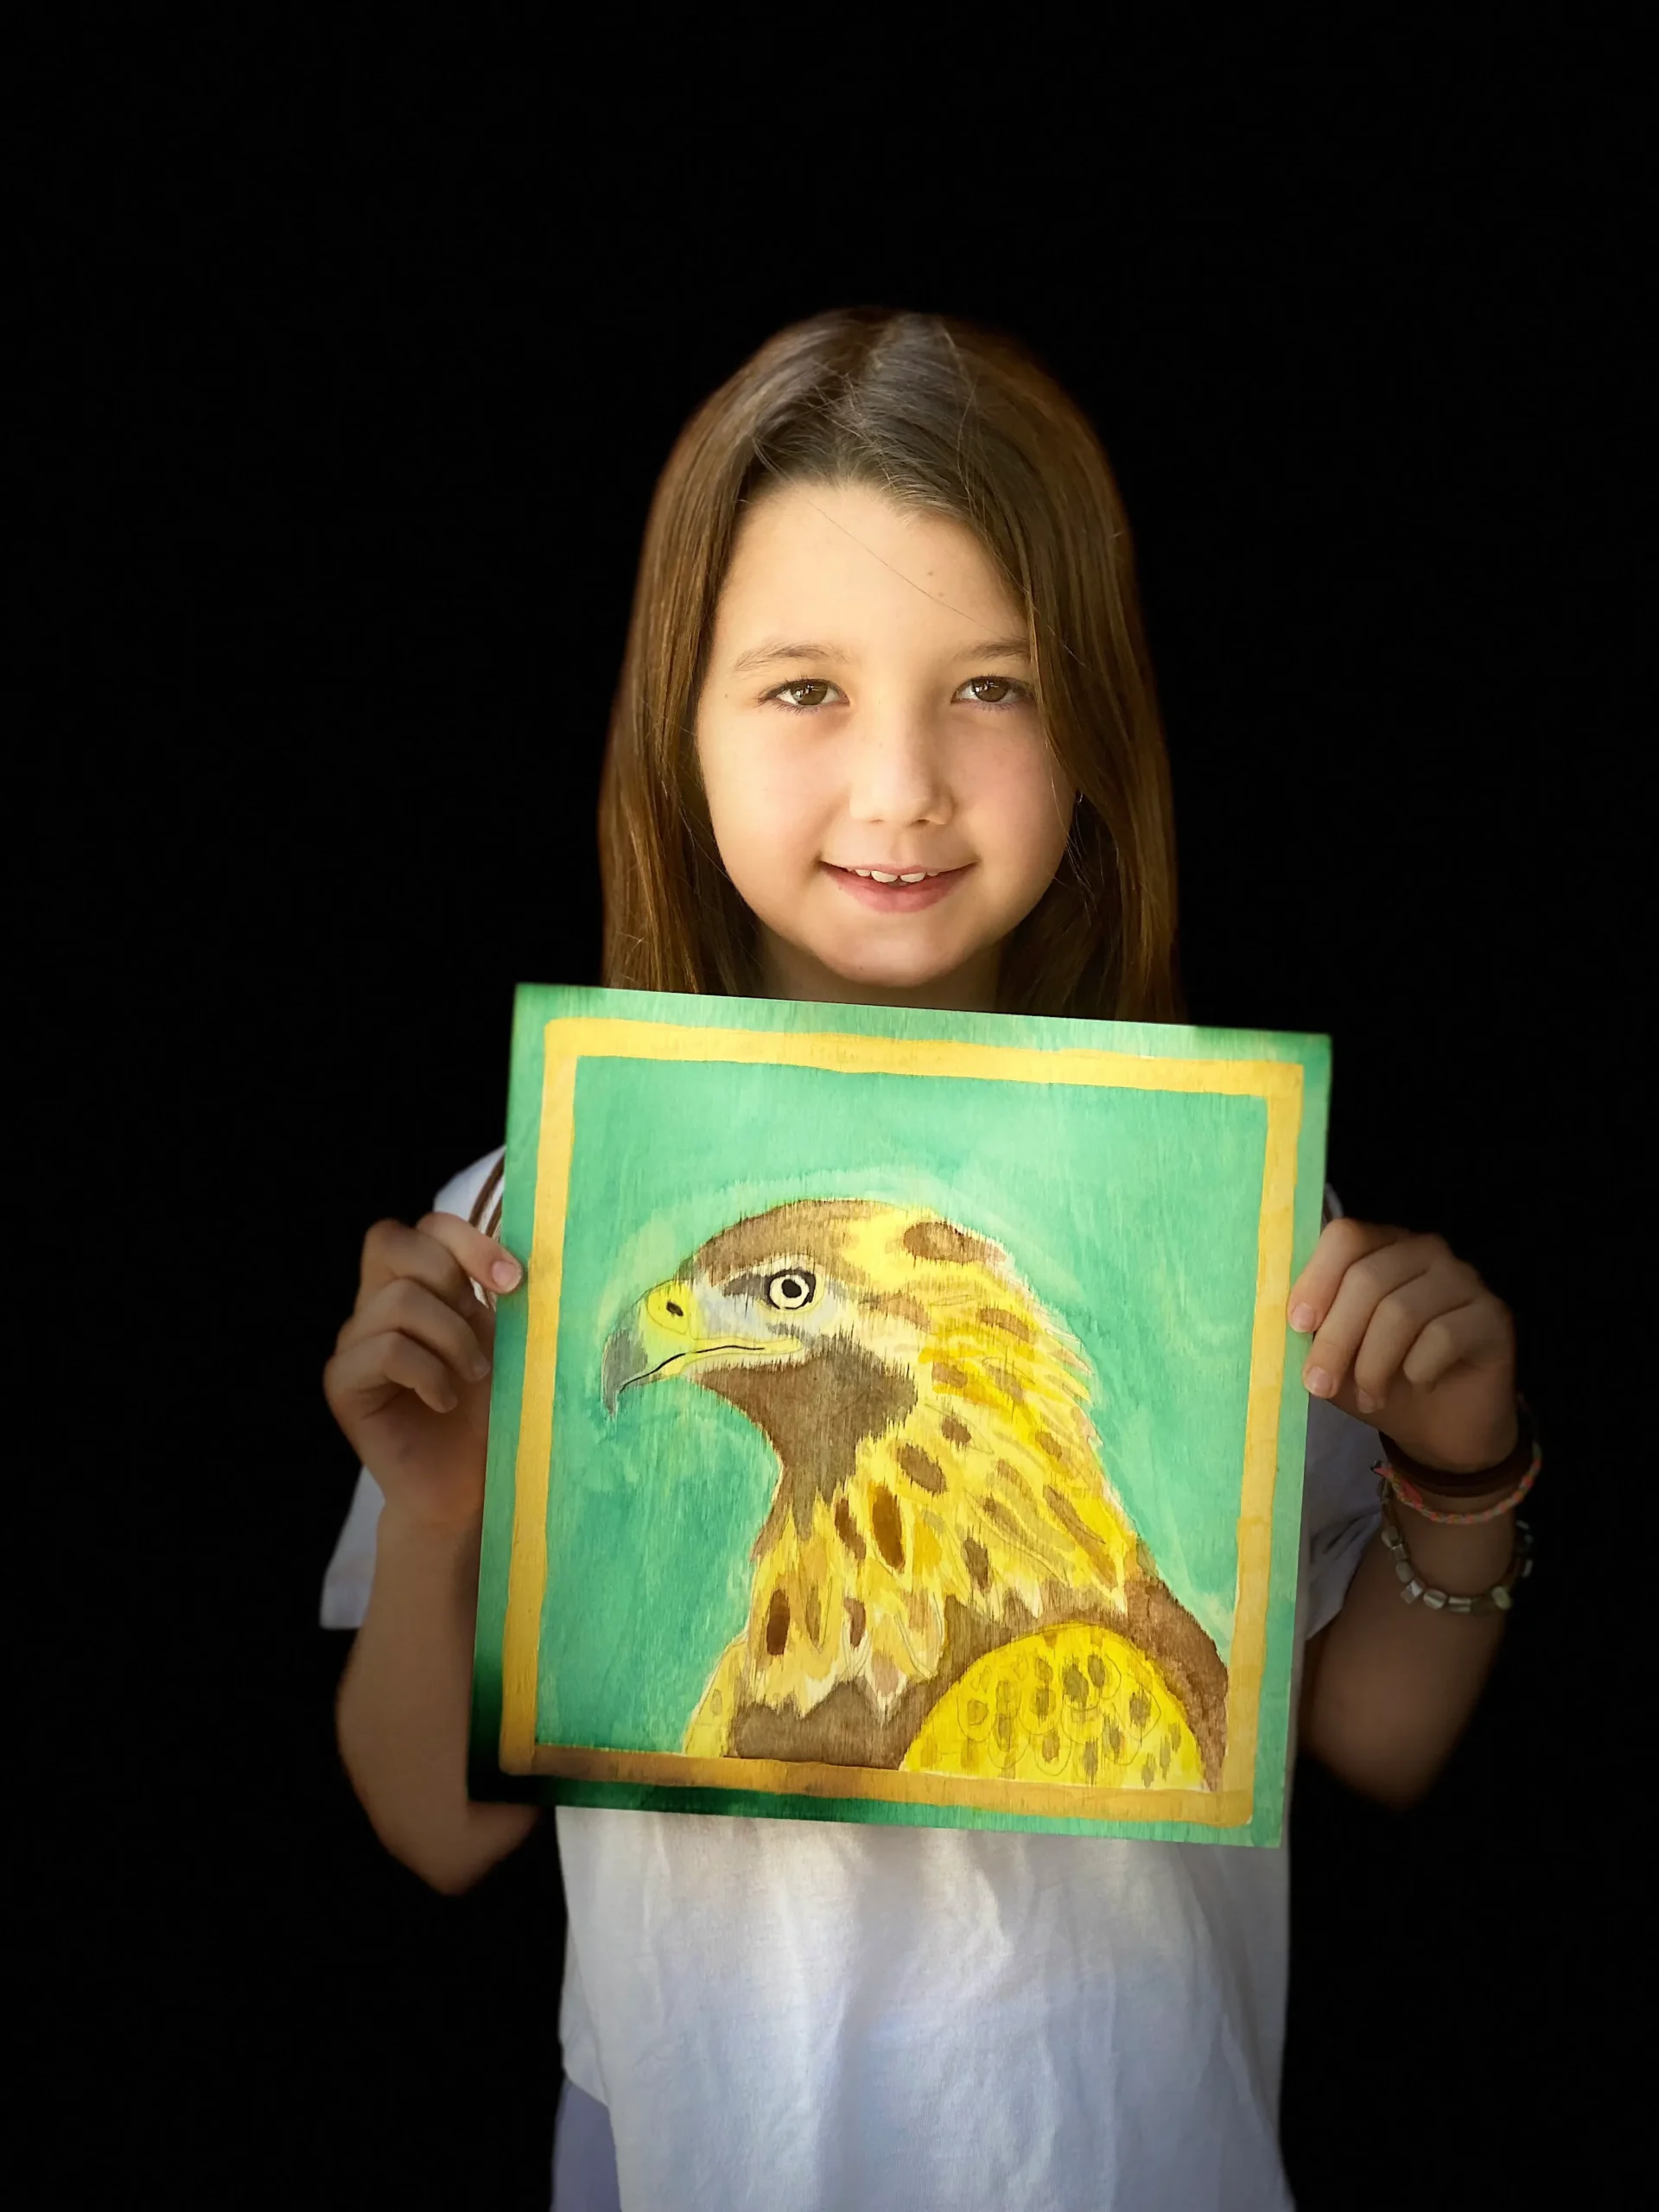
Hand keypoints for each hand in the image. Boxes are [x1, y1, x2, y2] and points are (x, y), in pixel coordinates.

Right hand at [323, 1212, 523, 1530]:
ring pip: (398, 1299)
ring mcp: (354, 1342)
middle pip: (391, 1240)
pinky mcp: (343, 1383)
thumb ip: (500, 1294)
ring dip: (451, 1337)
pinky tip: (445, 1402)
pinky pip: (385, 1350)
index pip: (425, 1226)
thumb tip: (527, 1249)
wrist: (469, 1485)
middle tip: (486, 1331)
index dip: (468, 1241)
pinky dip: (428, 1373)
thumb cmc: (493, 1410)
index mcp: (418, 1284)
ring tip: (473, 1376)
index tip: (513, 1283)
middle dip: (452, 1276)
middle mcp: (377, 1304)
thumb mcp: (507, 1341)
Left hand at [1286, 1218, 1517, 1475]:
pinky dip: (1417, 1369)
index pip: (1346, 1237)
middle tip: (1318, 1385)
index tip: (1296, 1326)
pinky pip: (1443, 1336)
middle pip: (1368, 1279)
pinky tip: (1416, 1384)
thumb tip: (1279, 1321)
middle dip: (1335, 1339)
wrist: (1442, 1428)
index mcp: (1380, 1247)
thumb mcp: (1334, 1355)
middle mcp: (1425, 1251)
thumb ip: (1312, 1329)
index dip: (1316, 1279)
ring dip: (1373, 1364)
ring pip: (1401, 1310)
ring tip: (1368, 1398)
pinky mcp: (1494, 1316)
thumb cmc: (1381, 1379)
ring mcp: (1464, 1279)